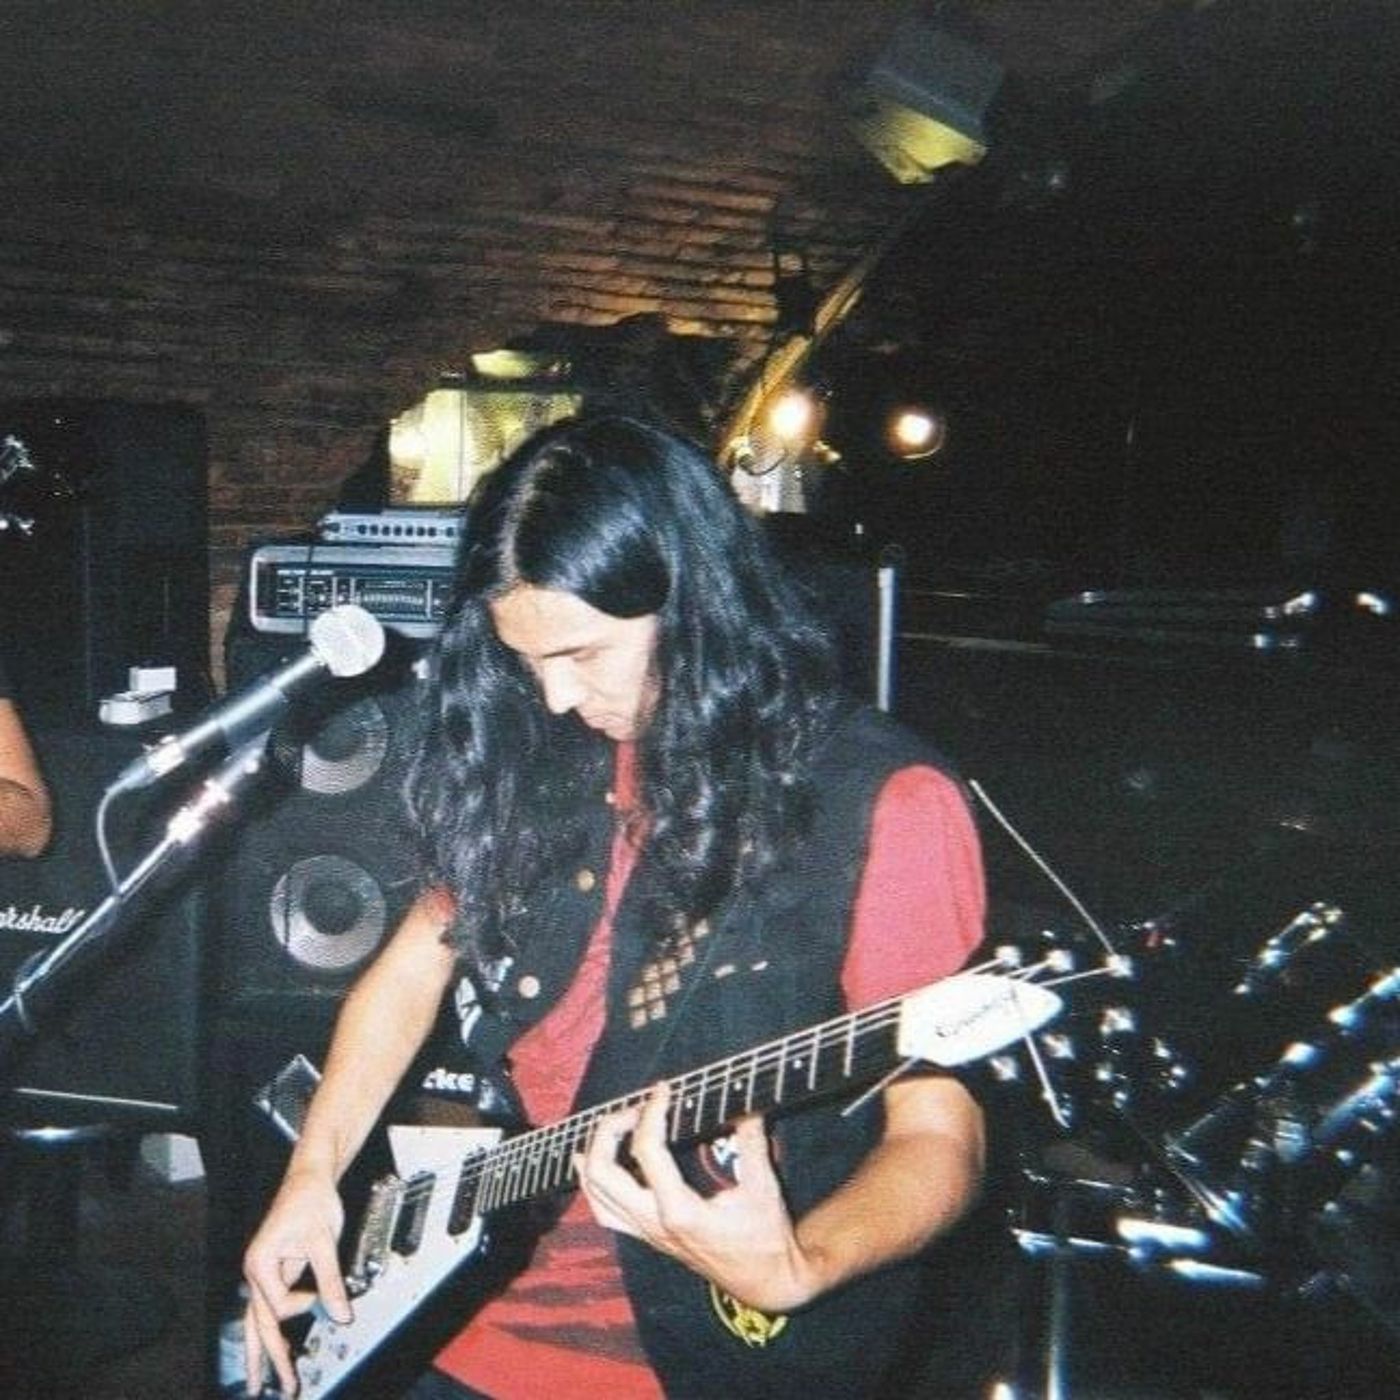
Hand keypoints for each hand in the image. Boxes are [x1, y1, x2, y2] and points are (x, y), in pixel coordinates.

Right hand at [242, 1166, 351, 1397]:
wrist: (310, 1176)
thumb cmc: (312, 1200)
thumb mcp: (324, 1240)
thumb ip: (331, 1281)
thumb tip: (341, 1315)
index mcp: (260, 1262)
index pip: (278, 1304)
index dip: (303, 1305)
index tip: (321, 1296)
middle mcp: (255, 1272)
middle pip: (259, 1324)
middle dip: (269, 1359)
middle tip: (283, 1388)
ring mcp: (262, 1274)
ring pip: (257, 1322)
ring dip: (262, 1353)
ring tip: (259, 1385)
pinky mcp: (273, 1273)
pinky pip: (269, 1309)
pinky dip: (270, 1333)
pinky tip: (274, 1352)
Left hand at [573, 1084, 820, 1312]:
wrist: (764, 1283)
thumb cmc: (766, 1238)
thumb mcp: (763, 1187)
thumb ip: (751, 1142)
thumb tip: (744, 1104)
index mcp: (680, 1211)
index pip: (646, 1150)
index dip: (651, 1112)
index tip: (664, 1090)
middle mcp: (654, 1224)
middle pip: (602, 1173)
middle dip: (609, 1131)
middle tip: (635, 1109)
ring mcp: (646, 1233)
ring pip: (595, 1194)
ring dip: (596, 1154)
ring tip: (614, 1126)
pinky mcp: (647, 1237)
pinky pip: (605, 1211)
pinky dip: (593, 1183)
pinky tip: (592, 1161)